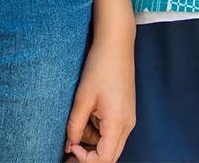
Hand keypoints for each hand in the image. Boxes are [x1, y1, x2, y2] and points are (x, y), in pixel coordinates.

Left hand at [66, 35, 135, 162]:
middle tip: (70, 151)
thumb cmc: (100, 68)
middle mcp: (127, 125)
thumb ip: (76, 125)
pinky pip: (112, 132)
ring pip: (110, 144)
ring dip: (93, 142)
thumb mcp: (83, 98)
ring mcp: (128, 119)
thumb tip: (70, 145)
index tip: (71, 147)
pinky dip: (98, 131)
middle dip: (90, 157)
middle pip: (110, 156)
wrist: (116, 46)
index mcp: (118, 123)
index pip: (105, 159)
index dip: (86, 160)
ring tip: (79, 123)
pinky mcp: (125, 113)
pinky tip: (88, 115)